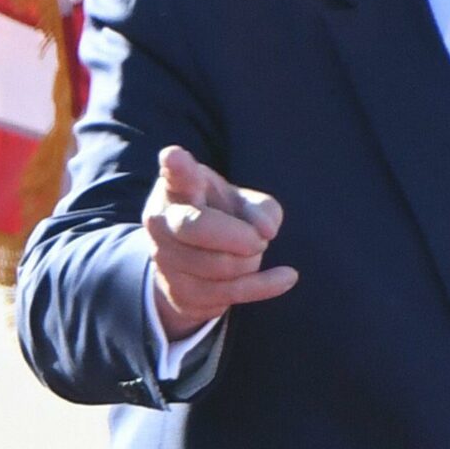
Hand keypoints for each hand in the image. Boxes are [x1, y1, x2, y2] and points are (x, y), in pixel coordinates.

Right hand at [142, 148, 294, 341]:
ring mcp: (165, 258)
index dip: (176, 165)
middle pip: (196, 228)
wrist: (189, 263)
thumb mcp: (241, 203)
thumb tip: (265, 230)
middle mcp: (162, 220)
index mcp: (177, 187)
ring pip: (219, 265)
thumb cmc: (219, 218)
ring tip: (253, 251)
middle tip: (260, 238)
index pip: (175, 174)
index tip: (174, 156)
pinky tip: (287, 276)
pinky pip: (230, 292)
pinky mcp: (179, 291)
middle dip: (238, 236)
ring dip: (251, 261)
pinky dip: (264, 285)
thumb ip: (260, 209)